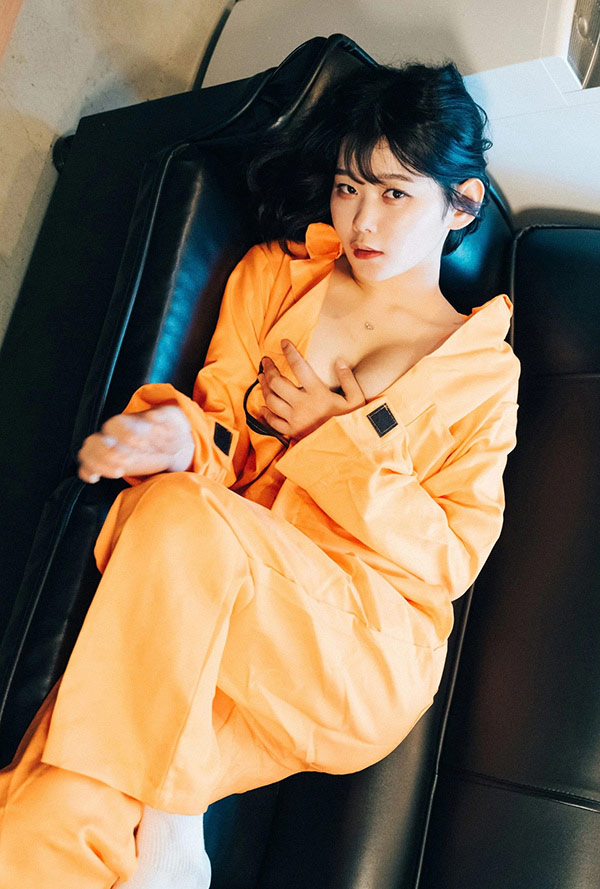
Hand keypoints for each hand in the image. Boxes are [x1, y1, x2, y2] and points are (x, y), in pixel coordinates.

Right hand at [77, 405, 193, 482]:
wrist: (169, 445)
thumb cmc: (167, 430)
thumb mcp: (172, 418)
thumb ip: (165, 417)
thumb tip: (152, 417)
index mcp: (126, 423)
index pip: (115, 425)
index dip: (125, 435)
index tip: (140, 444)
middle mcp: (112, 435)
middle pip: (96, 440)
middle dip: (108, 452)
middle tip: (127, 460)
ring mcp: (107, 450)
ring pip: (88, 452)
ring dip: (99, 463)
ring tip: (119, 471)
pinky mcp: (106, 464)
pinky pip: (86, 467)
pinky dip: (87, 472)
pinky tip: (95, 478)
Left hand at [258, 339, 365, 439]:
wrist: (347, 450)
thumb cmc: (351, 423)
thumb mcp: (356, 400)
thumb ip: (348, 379)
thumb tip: (339, 361)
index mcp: (318, 394)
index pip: (299, 367)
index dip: (290, 352)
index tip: (284, 342)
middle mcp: (302, 405)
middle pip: (277, 383)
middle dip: (268, 369)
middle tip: (266, 361)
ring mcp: (294, 420)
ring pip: (271, 400)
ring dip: (264, 387)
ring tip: (261, 378)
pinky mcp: (291, 432)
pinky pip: (272, 421)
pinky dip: (265, 412)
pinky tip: (263, 405)